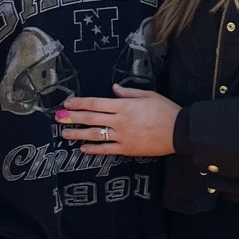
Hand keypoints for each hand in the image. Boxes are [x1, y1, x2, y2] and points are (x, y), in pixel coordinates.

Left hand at [57, 86, 179, 157]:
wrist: (179, 131)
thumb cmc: (165, 110)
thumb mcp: (148, 95)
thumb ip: (128, 93)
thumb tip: (113, 89)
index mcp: (124, 106)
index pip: (96, 103)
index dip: (80, 103)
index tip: (68, 102)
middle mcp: (119, 121)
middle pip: (91, 118)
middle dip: (73, 117)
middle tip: (58, 117)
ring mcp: (122, 136)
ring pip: (95, 135)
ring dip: (78, 134)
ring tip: (64, 134)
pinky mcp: (127, 149)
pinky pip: (107, 150)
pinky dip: (94, 149)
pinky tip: (83, 149)